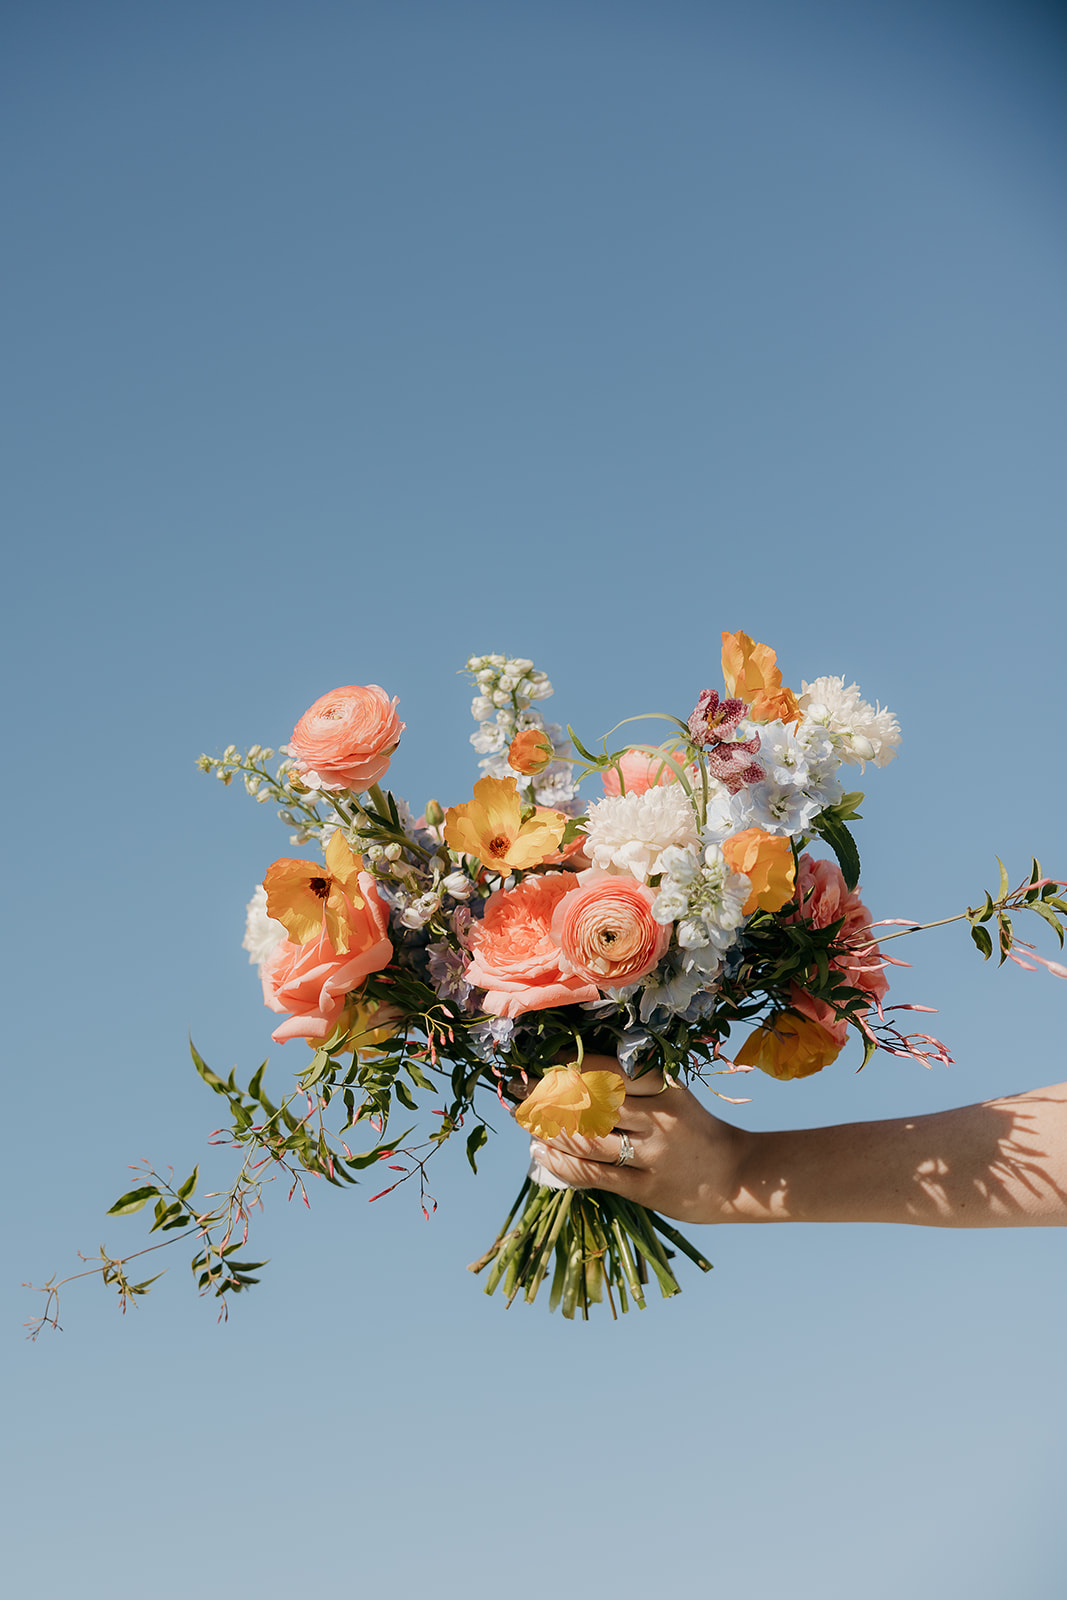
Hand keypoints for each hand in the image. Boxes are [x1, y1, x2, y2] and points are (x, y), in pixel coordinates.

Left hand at [527, 1053, 751, 1225]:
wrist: (739, 1177)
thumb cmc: (695, 1131)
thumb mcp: (672, 1096)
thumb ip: (631, 1087)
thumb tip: (569, 1076)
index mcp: (664, 1086)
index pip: (604, 1068)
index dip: (565, 1065)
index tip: (538, 1061)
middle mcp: (658, 1116)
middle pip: (590, 1101)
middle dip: (547, 1095)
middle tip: (519, 1091)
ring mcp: (652, 1154)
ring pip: (586, 1138)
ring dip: (547, 1129)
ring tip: (525, 1122)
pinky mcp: (645, 1188)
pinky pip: (594, 1174)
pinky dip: (562, 1163)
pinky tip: (541, 1153)